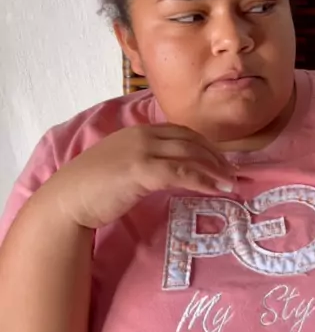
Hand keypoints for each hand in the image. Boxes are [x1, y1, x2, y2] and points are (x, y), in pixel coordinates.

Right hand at [43, 124, 236, 227]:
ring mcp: (142, 150)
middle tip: (232, 173)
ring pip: (190, 155)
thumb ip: (145, 162)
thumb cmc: (90, 189)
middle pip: (190, 140)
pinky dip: (203, 181)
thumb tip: (170, 173)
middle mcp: (143, 135)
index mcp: (138, 131)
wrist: (66, 201)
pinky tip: (215, 190)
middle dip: (215, 156)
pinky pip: (182, 173)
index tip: (220, 161)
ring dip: (215, 169)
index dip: (204, 146)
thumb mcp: (122, 166)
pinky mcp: (142, 170)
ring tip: (231, 184)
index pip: (181, 132)